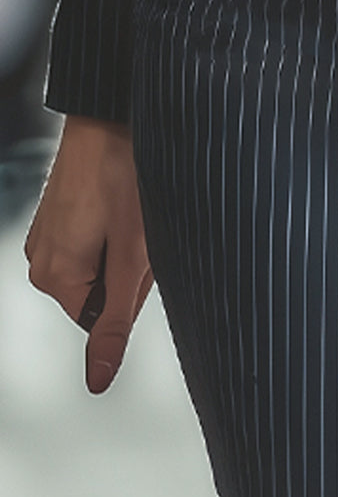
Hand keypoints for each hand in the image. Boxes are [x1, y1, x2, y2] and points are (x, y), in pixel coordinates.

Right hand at [23, 115, 153, 392]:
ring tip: (131, 210)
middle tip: (139, 227)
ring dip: (128, 245)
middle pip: (103, 293)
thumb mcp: (133, 257)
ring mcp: (46, 237)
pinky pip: (95, 241)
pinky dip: (117, 227)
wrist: (110, 116)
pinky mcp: (58, 217)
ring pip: (104, 265)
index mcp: (52, 279)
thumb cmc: (125, 177)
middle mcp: (39, 262)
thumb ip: (115, 323)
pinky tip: (123, 200)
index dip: (135, 288)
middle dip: (131, 267)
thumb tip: (98, 380)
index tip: (138, 252)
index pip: (106, 319)